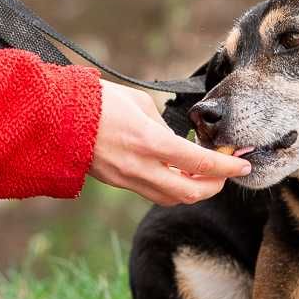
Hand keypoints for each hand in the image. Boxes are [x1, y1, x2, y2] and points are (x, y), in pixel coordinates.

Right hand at [89, 81, 251, 204]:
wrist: (54, 116)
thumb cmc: (96, 99)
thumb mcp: (138, 103)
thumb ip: (161, 124)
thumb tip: (173, 138)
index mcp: (149, 142)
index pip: (200, 164)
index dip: (227, 167)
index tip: (243, 164)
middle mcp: (140, 167)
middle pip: (190, 193)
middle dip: (215, 185)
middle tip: (226, 170)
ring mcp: (126, 178)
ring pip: (171, 198)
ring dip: (193, 189)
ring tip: (203, 172)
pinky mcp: (116, 181)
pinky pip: (152, 192)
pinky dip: (171, 187)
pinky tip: (176, 171)